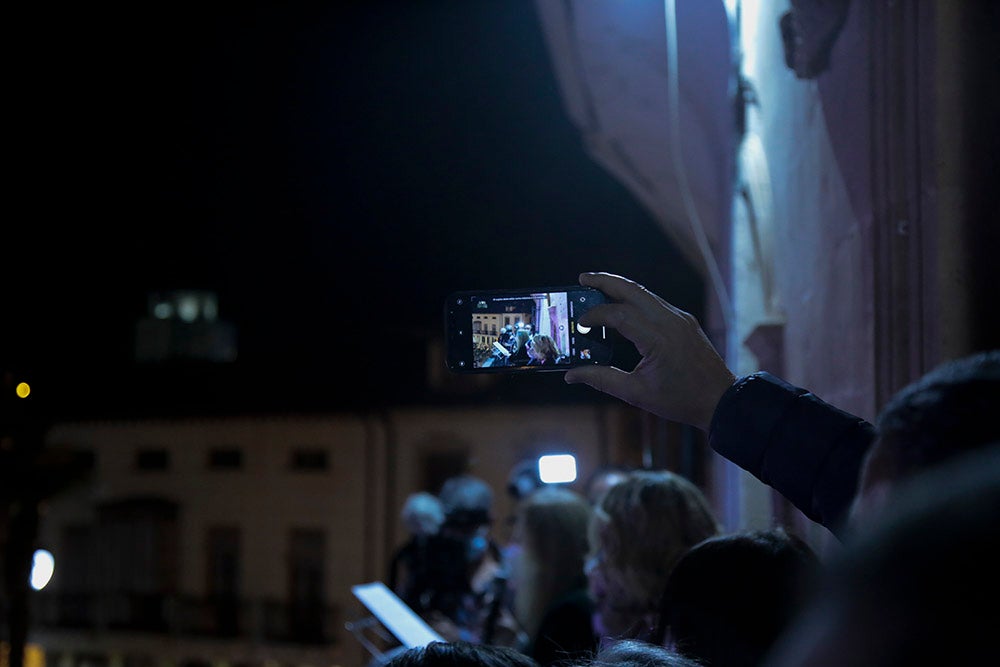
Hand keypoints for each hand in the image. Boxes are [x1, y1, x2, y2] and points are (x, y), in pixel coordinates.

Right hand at [564, 272, 734, 430]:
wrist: (720, 399)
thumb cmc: (681, 400)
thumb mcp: (636, 393)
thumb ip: (602, 380)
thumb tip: (571, 375)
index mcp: (658, 339)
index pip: (619, 315)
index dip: (596, 315)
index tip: (580, 323)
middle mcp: (670, 321)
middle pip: (632, 290)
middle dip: (605, 281)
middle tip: (582, 278)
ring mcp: (680, 318)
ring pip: (645, 293)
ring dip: (620, 288)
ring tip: (597, 287)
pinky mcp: (685, 320)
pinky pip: (655, 303)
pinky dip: (635, 300)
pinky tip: (622, 307)